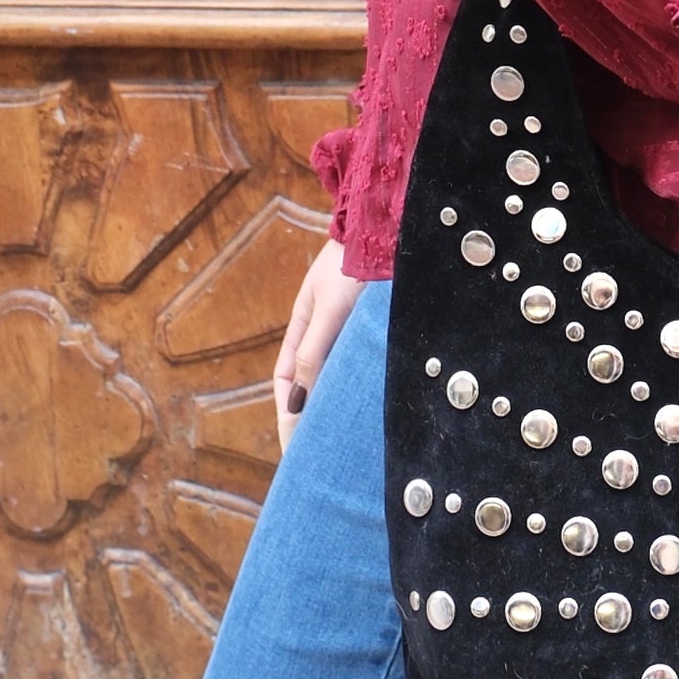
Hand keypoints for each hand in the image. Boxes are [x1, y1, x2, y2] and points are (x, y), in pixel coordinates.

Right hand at [272, 237, 364, 450]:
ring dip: (341, 403)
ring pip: (341, 374)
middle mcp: (326, 328)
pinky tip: (377, 406)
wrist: (390, 225)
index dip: (288, 412)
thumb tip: (299, 401)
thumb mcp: (329, 309)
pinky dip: (365, 385)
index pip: (288, 378)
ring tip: (350, 439)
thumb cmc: (355, 262)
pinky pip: (366, 363)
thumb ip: (314, 352)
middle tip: (322, 453)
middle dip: (315, 415)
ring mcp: (352, 327)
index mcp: (304, 324)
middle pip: (315, 380)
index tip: (295, 445)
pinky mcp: (377, 327)